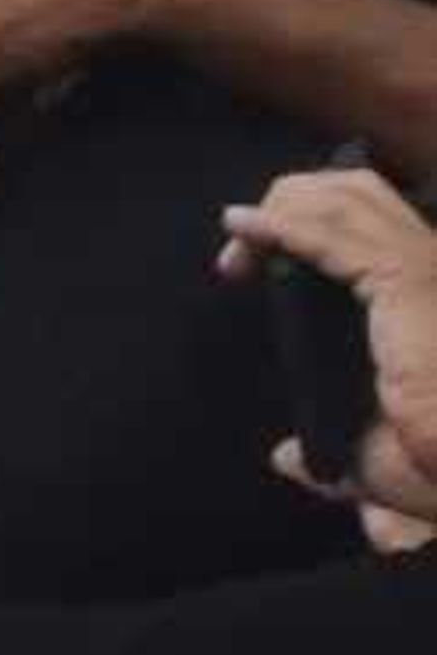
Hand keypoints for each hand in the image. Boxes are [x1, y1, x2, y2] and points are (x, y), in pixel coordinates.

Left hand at [223, 165, 436, 520]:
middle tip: (238, 253)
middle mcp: (432, 265)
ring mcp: (425, 267)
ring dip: (276, 212)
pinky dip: (282, 223)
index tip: (251, 255)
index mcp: (426, 292)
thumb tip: (285, 458)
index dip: (308, 216)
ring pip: (340, 202)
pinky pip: (332, 234)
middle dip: (288, 204)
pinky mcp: (406, 279)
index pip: (371, 215)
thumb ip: (326, 448)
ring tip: (236, 240)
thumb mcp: (370, 448)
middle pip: (353, 193)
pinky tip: (243, 226)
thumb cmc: (430, 461)